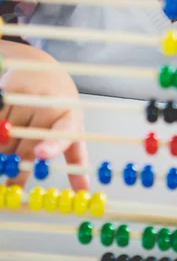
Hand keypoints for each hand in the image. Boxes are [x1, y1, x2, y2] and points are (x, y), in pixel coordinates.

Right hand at [0, 44, 87, 189]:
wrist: (42, 70)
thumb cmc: (60, 104)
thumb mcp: (73, 127)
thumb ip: (76, 157)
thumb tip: (83, 191)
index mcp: (69, 116)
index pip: (63, 132)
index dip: (52, 145)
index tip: (40, 155)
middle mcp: (48, 105)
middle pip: (25, 146)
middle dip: (16, 168)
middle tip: (11, 186)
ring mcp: (26, 98)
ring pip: (6, 139)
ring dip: (4, 152)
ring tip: (8, 153)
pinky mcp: (7, 93)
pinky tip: (3, 135)